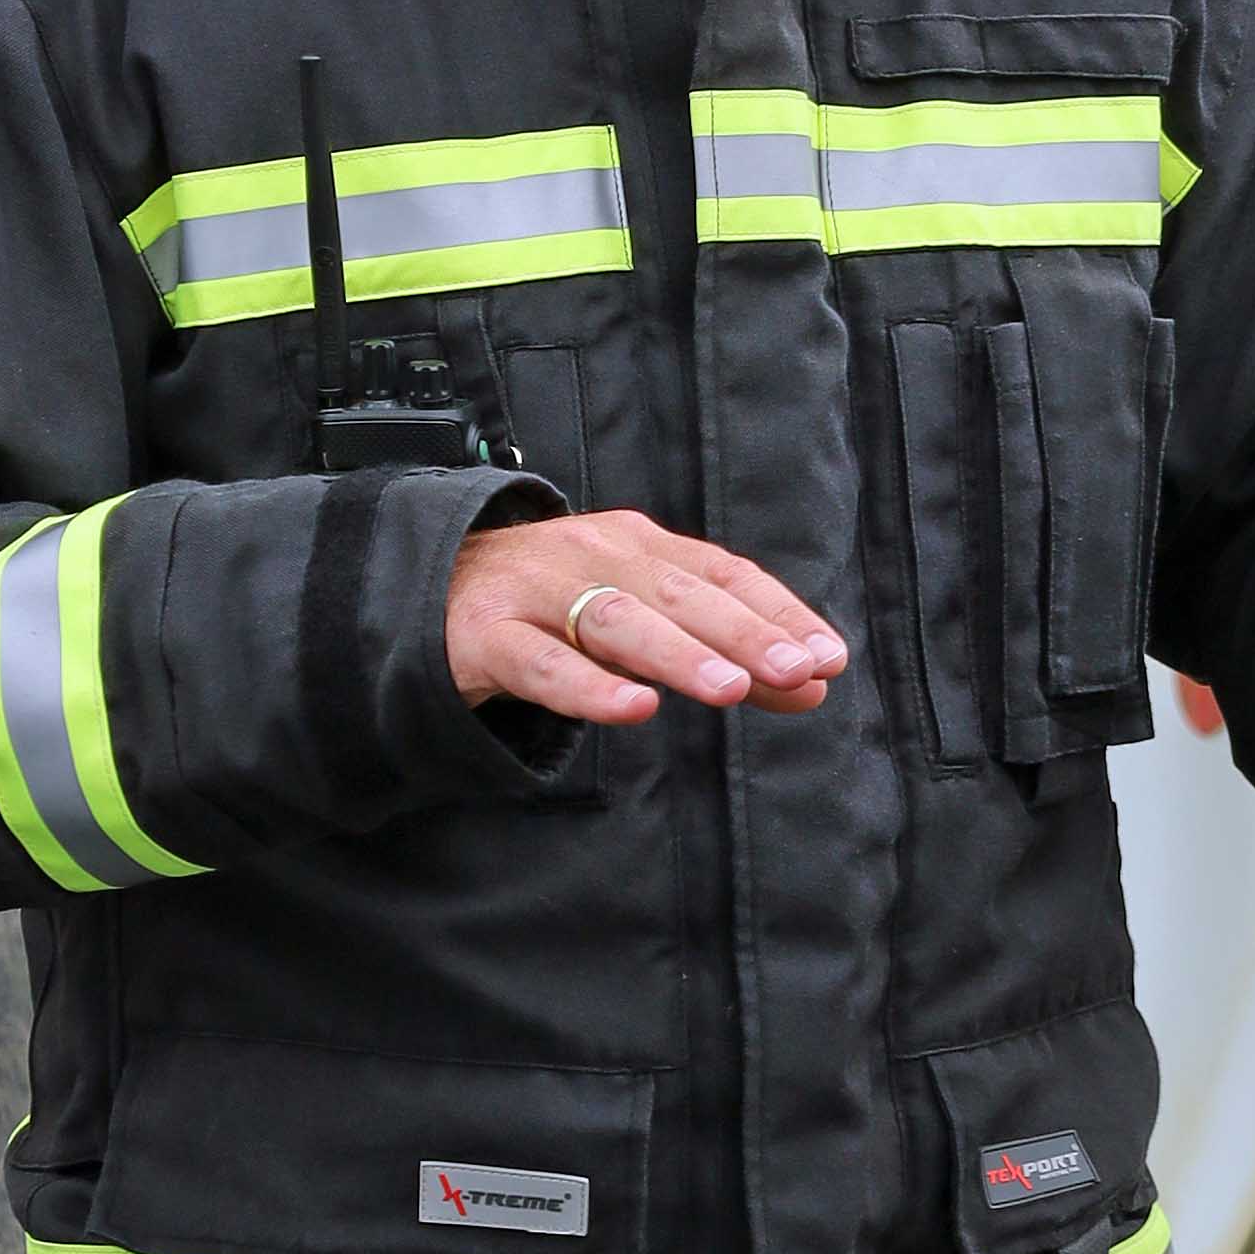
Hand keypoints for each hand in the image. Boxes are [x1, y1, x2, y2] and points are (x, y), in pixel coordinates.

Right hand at [448, 506, 846, 731]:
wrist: (426, 588)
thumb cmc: (552, 606)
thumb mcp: (641, 618)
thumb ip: (726, 653)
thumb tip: (815, 686)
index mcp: (639, 544)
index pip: (722, 573)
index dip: (777, 612)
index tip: (827, 656)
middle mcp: (594, 556)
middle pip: (679, 594)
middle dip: (744, 632)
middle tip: (798, 669)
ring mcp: (537, 592)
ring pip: (617, 621)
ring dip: (679, 654)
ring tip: (732, 689)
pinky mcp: (486, 636)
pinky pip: (542, 664)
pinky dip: (588, 688)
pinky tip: (634, 709)